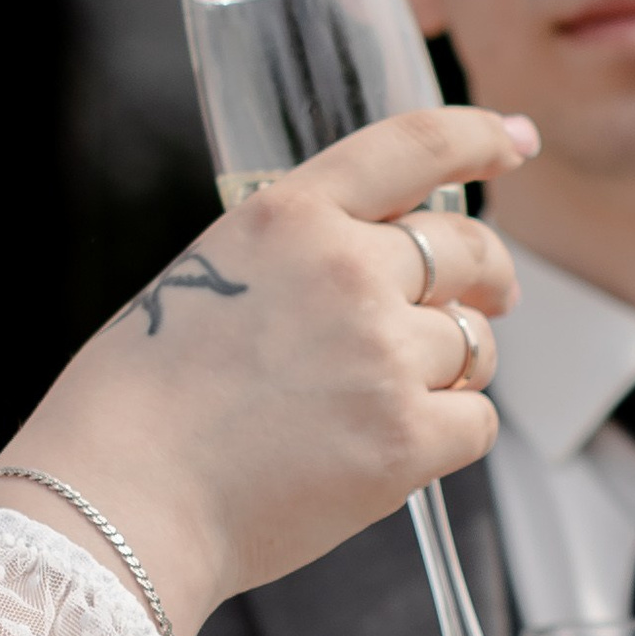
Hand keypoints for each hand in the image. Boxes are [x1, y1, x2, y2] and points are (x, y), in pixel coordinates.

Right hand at [0, 107, 531, 635]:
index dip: (479, 137)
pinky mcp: (405, 437)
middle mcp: (348, 269)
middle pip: (466, 248)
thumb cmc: (136, 404)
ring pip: (474, 343)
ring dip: (456, 366)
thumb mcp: (204, 277)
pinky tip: (400, 447)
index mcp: (290, 216)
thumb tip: (368, 276)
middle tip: (492, 298)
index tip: (514, 140)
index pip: (413, 146)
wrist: (120, 498)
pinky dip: (452, 433)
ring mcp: (383, 353)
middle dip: (488, 273)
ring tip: (400, 398)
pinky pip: (476, 421)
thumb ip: (292, 259)